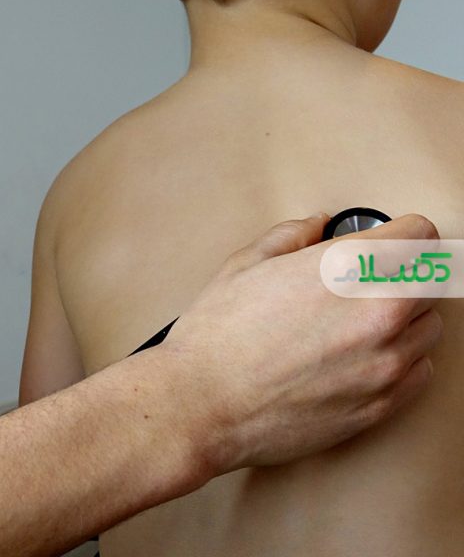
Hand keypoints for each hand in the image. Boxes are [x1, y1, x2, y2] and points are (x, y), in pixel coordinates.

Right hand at [158, 213, 442, 472]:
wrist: (200, 405)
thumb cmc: (214, 341)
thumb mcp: (242, 266)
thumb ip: (290, 237)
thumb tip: (315, 226)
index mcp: (346, 268)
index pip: (420, 234)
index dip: (400, 234)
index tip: (389, 243)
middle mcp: (377, 313)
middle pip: (431, 280)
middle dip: (402, 276)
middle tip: (365, 284)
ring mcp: (385, 363)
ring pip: (428, 328)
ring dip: (404, 321)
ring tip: (357, 326)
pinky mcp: (380, 405)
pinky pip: (420, 372)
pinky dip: (400, 362)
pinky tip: (361, 358)